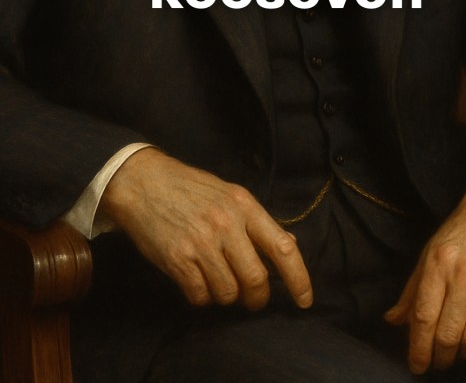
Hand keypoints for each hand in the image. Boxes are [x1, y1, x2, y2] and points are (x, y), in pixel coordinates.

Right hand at [100, 147, 312, 311]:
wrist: (143, 182)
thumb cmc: (190, 189)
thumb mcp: (229, 194)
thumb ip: (257, 221)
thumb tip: (289, 245)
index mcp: (244, 205)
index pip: (283, 248)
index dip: (299, 279)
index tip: (305, 300)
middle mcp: (226, 224)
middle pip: (256, 279)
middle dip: (257, 298)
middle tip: (250, 298)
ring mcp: (201, 242)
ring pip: (228, 293)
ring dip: (225, 295)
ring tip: (214, 278)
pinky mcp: (177, 259)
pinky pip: (200, 296)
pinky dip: (201, 296)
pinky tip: (195, 278)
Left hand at [384, 174, 465, 373]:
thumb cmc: (463, 230)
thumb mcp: (431, 251)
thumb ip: (412, 288)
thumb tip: (392, 320)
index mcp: (438, 262)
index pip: (423, 315)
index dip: (418, 347)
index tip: (416, 365)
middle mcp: (464, 272)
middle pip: (447, 332)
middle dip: (440, 356)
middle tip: (438, 363)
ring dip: (465, 354)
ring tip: (460, 353)